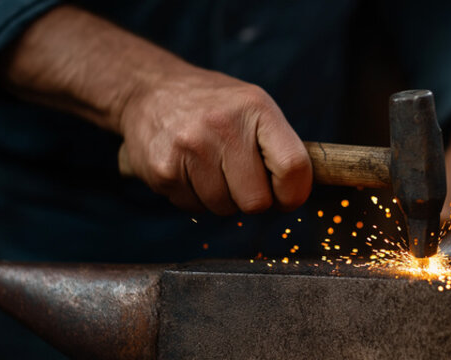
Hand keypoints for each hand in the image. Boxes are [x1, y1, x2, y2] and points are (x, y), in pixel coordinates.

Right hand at [118, 69, 311, 213]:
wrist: (150, 90)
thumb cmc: (214, 106)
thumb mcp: (253, 107)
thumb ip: (280, 146)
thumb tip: (300, 193)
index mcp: (255, 109)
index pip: (293, 168)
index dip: (293, 193)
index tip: (285, 195)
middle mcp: (223, 126)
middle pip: (256, 201)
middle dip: (251, 198)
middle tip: (239, 176)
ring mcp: (190, 148)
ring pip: (224, 209)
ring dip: (221, 198)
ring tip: (209, 167)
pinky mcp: (164, 170)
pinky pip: (194, 208)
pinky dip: (194, 197)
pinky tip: (187, 169)